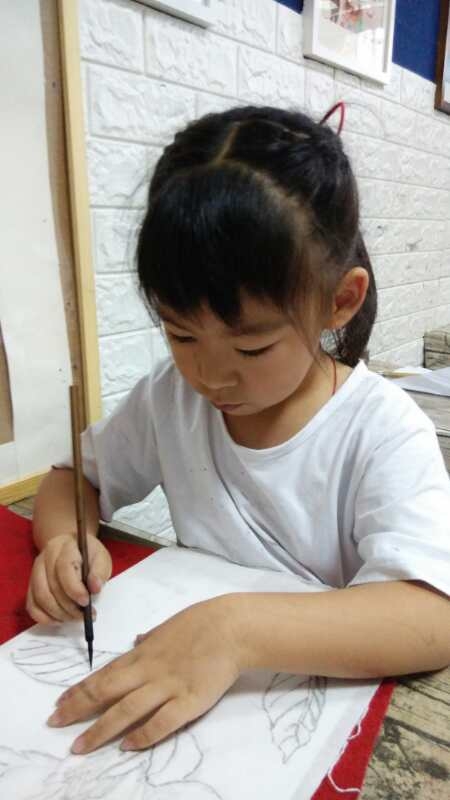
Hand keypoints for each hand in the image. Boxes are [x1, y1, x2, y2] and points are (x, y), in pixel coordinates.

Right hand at [26, 533, 111, 623]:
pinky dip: (45, 617)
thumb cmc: (88, 554)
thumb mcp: (101, 557)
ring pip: (40, 597)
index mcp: (64, 547)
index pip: (64, 568)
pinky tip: (60, 619)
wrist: (72, 548)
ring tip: (75, 617)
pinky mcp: (31, 585)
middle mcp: (45, 558)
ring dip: (58, 613)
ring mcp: (35, 572)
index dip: (74, 589)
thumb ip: (100, 571)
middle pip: (51, 586)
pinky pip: (32, 605)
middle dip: (69, 606)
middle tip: (84, 615)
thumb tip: (95, 588)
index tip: (86, 602)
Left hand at [47, 595, 242, 752]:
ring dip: (100, 729)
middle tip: (55, 724)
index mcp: (143, 653)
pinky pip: (161, 722)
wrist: (232, 627)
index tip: (59, 702)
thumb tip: (137, 642)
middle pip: (106, 692)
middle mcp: (148, 670)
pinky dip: (143, 735)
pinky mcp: (189, 701)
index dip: (79, 689)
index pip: (103, 674)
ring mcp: (167, 686)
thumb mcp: (168, 626)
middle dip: (77, 709)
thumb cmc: (202, 623)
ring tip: (80, 746)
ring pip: (126, 710)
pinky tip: (127, 746)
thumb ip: (151, 638)